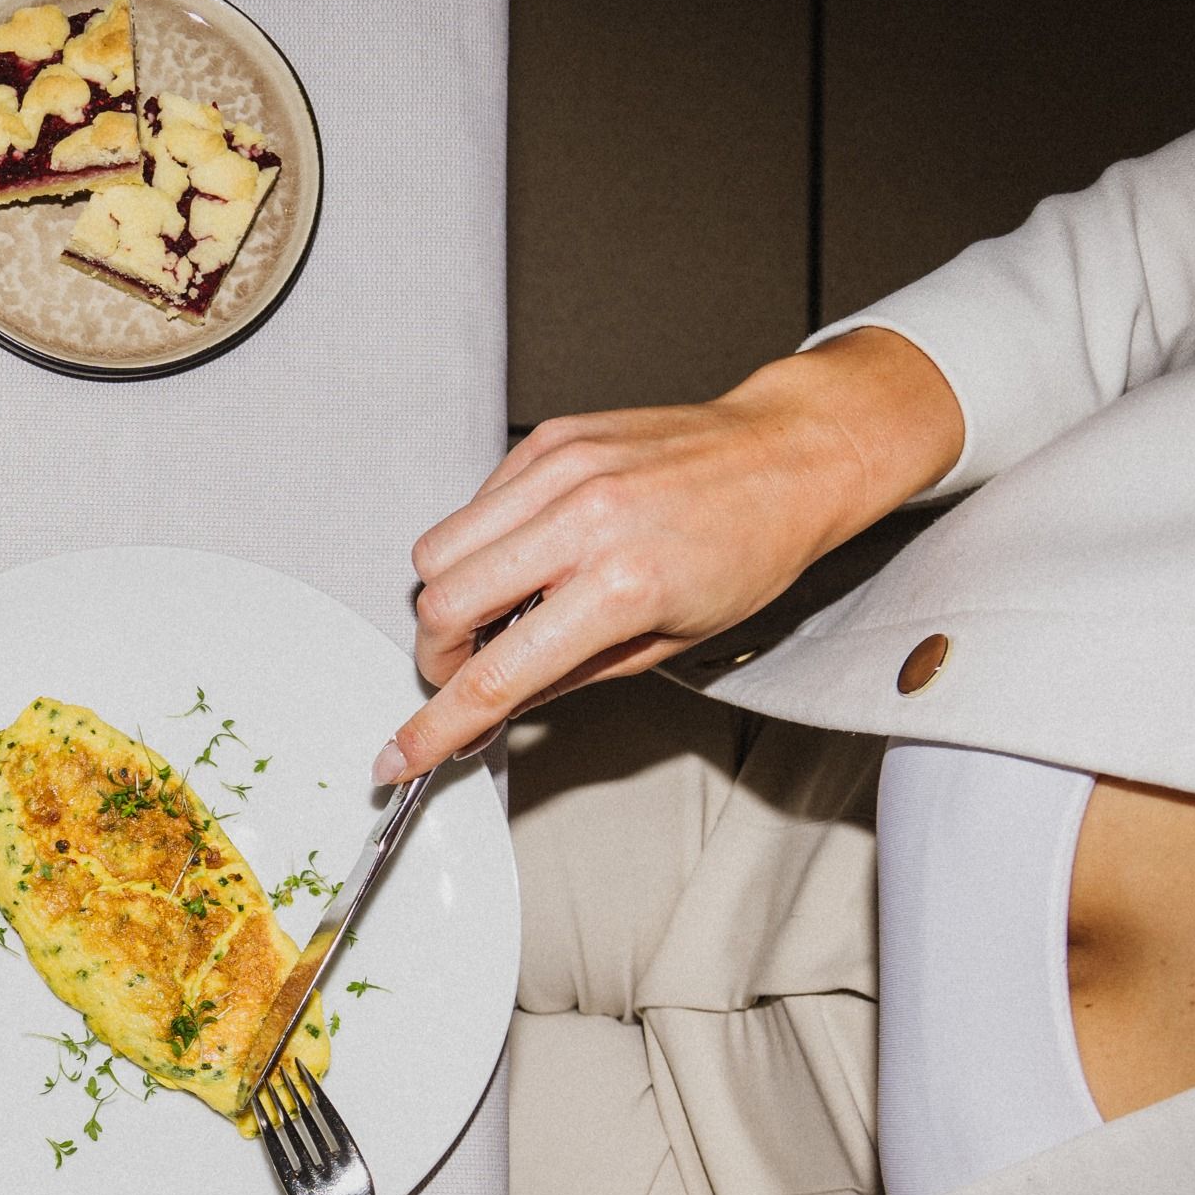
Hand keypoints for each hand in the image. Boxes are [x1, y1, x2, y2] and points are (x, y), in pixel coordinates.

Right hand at [375, 328, 965, 783]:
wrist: (791, 454)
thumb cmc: (752, 546)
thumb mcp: (670, 643)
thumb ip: (569, 677)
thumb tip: (498, 706)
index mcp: (623, 583)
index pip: (497, 675)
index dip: (438, 728)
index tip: (403, 755)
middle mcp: (585, 518)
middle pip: (441, 604)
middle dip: (438, 658)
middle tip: (468, 672)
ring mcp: (563, 470)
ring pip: (438, 550)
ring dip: (449, 598)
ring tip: (498, 609)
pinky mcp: (551, 439)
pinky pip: (474, 504)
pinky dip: (482, 542)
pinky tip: (527, 553)